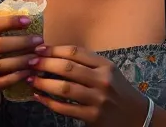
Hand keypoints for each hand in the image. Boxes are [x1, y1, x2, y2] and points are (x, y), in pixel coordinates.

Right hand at [0, 12, 44, 112]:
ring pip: (2, 64)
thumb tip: (27, 19)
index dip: (9, 21)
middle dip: (21, 41)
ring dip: (23, 59)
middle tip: (39, 40)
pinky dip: (19, 75)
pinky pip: (4, 81)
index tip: (28, 20)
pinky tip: (30, 71)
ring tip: (38, 57)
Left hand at [28, 45, 147, 124]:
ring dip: (44, 83)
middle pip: (68, 68)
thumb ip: (87, 63)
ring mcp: (98, 100)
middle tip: (29, 62)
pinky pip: (66, 108)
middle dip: (45, 64)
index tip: (39, 49)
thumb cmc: (117, 90)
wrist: (136, 115)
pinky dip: (49, 102)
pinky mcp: (93, 117)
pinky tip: (39, 97)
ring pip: (65, 88)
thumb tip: (54, 55)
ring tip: (30, 79)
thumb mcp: (108, 71)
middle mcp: (102, 80)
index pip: (76, 52)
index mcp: (105, 65)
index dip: (54, 49)